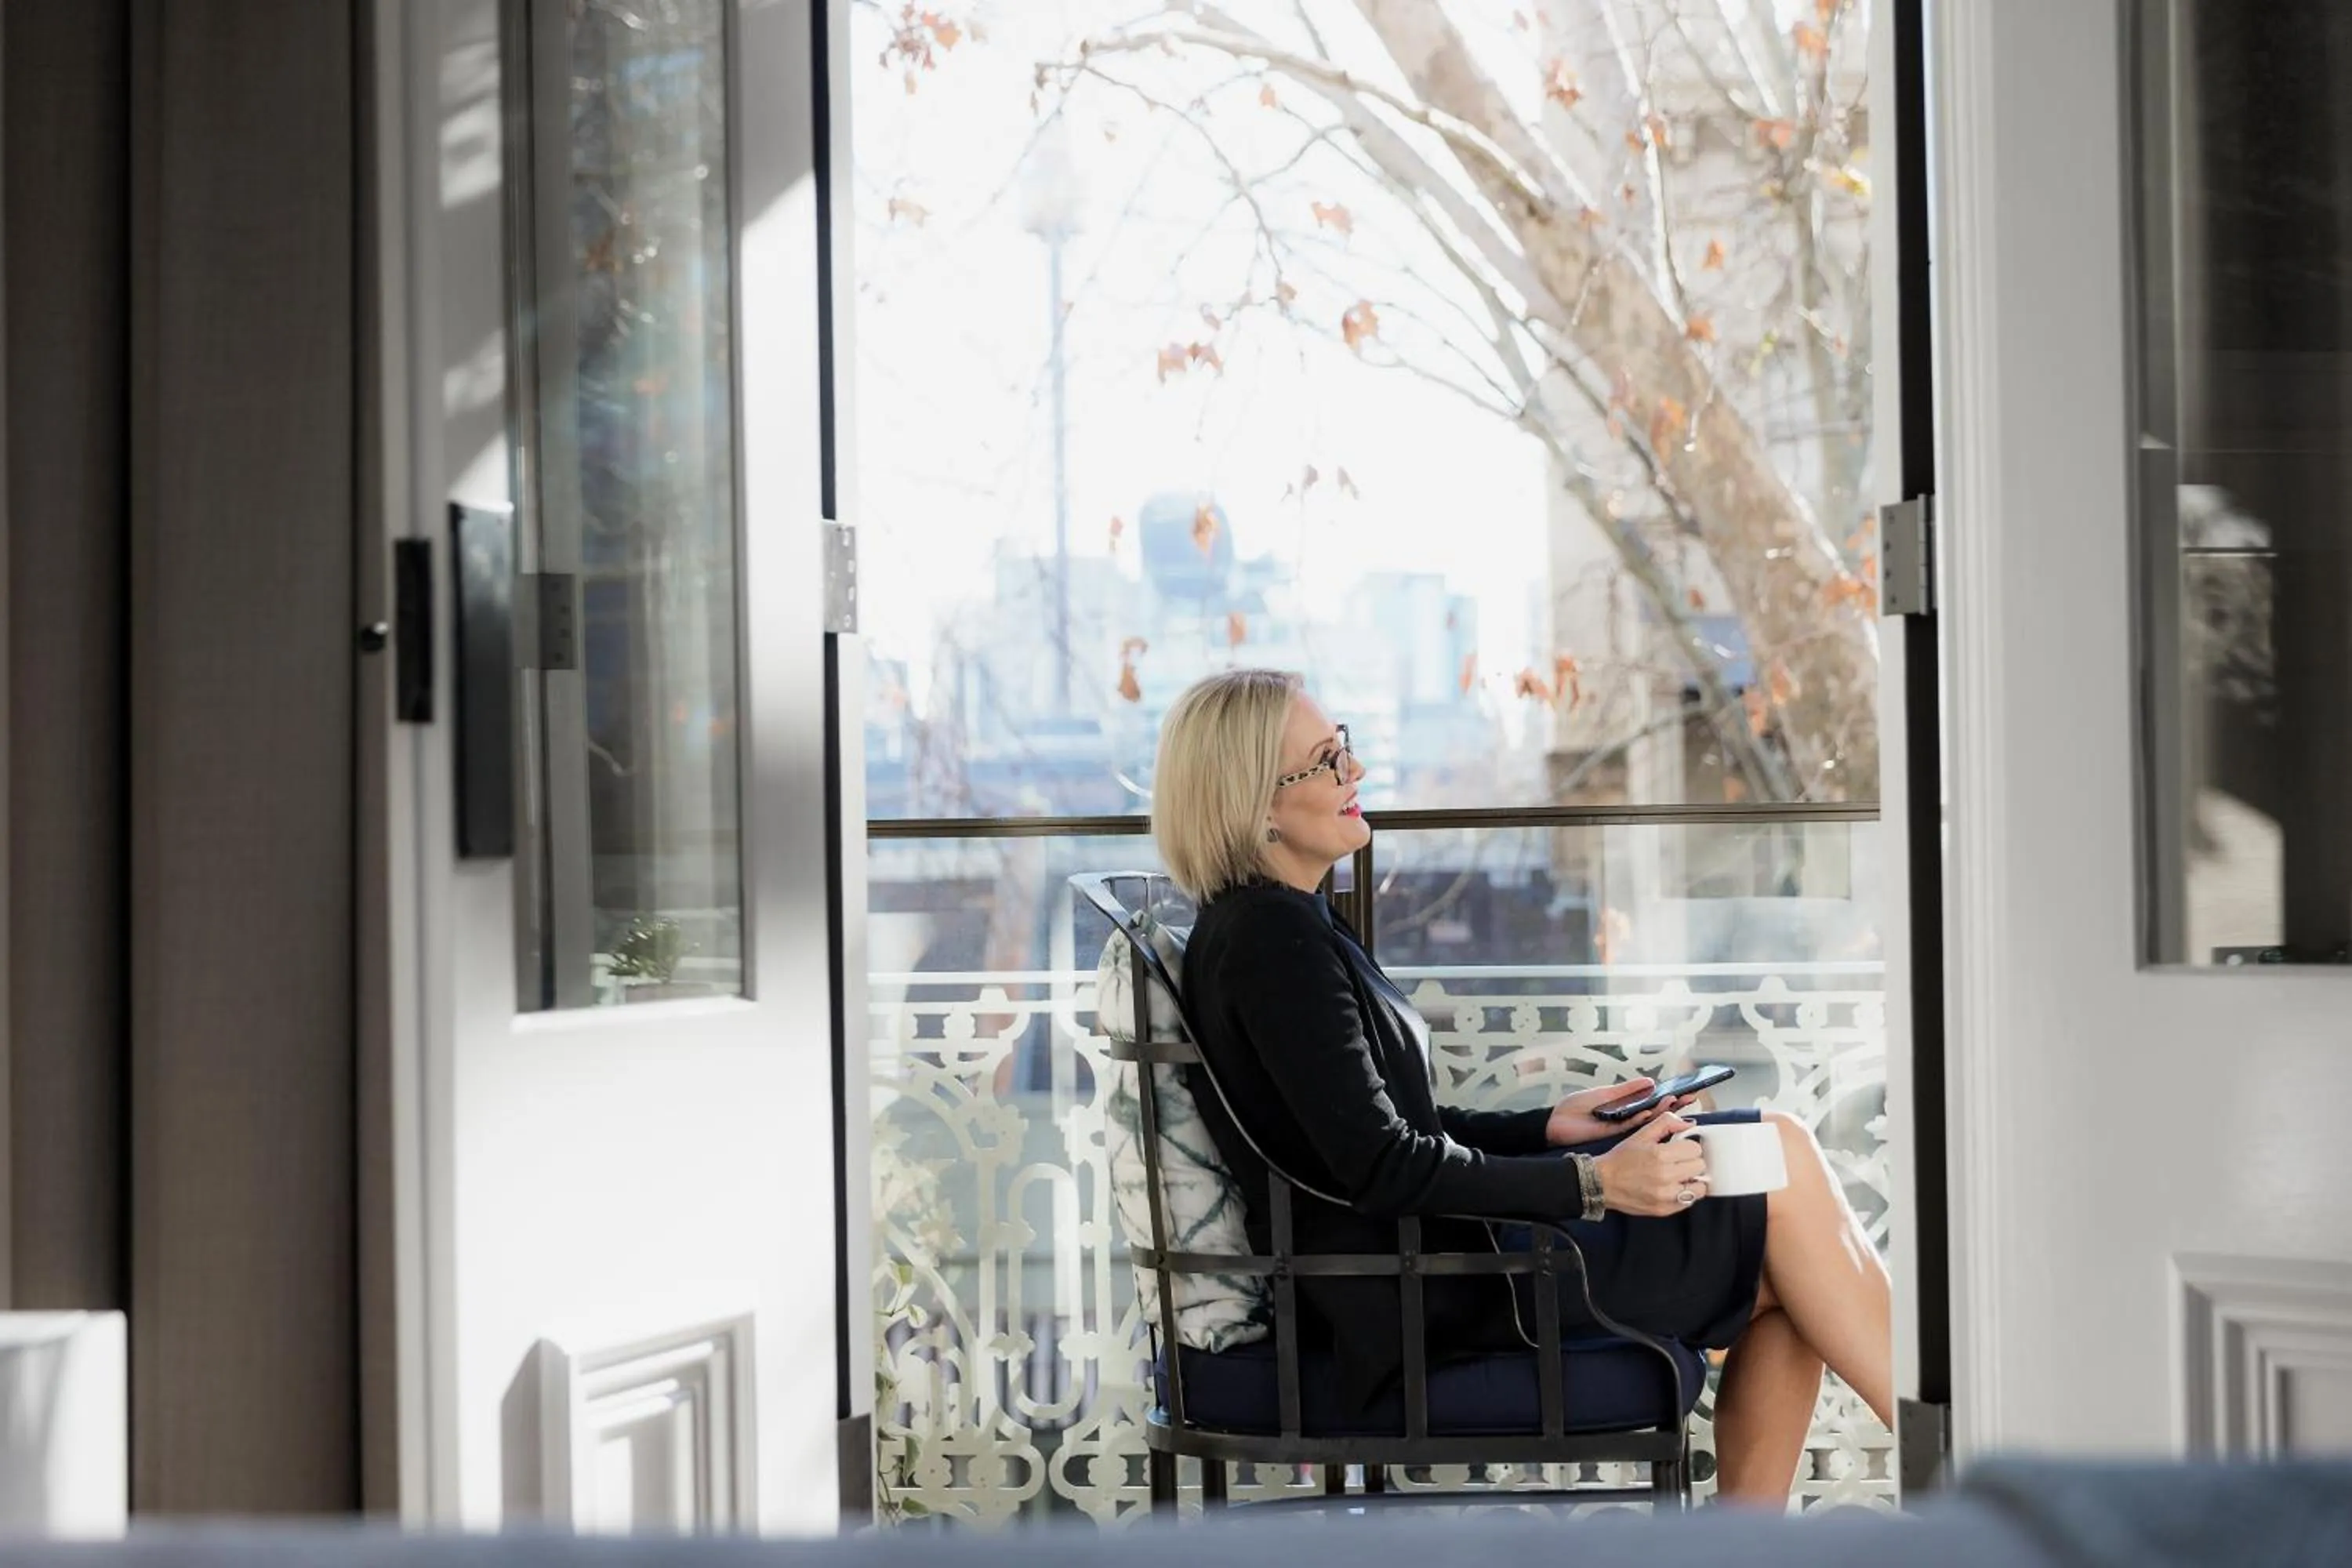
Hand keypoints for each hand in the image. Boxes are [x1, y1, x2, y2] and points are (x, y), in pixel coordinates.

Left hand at [1544, 1077, 1699, 1146]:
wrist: (1554, 1124)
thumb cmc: (1575, 1108)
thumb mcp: (1602, 1093)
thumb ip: (1626, 1089)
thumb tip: (1651, 1081)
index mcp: (1625, 1106)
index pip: (1652, 1101)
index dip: (1669, 1097)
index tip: (1686, 1090)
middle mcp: (1627, 1117)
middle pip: (1655, 1111)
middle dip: (1673, 1105)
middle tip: (1690, 1097)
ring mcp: (1621, 1126)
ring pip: (1647, 1120)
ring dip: (1662, 1111)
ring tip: (1675, 1102)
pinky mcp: (1612, 1133)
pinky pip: (1630, 1125)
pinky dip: (1640, 1118)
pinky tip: (1650, 1111)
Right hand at [1592, 1113, 1707, 1216]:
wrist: (1602, 1182)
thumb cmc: (1622, 1158)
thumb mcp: (1641, 1135)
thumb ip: (1666, 1123)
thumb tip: (1689, 1124)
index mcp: (1660, 1154)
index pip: (1695, 1149)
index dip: (1688, 1146)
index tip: (1680, 1149)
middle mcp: (1665, 1176)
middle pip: (1700, 1166)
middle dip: (1691, 1161)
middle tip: (1679, 1162)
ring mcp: (1665, 1196)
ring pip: (1699, 1188)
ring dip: (1692, 1180)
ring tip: (1679, 1176)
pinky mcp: (1664, 1210)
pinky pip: (1689, 1202)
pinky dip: (1684, 1194)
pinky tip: (1672, 1188)